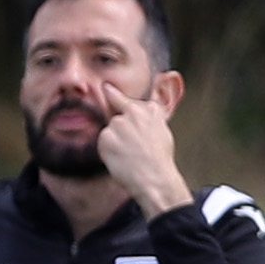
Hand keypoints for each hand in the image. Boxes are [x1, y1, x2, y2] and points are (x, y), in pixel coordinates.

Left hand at [89, 78, 192, 214]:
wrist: (153, 176)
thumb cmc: (159, 159)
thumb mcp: (161, 131)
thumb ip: (149, 118)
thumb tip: (145, 112)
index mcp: (150, 110)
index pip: (126, 98)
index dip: (112, 93)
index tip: (105, 87)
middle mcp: (133, 112)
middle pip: (115, 116)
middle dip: (118, 128)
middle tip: (128, 145)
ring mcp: (118, 123)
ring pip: (109, 130)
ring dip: (114, 141)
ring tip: (128, 155)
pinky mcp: (106, 136)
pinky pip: (103, 143)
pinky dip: (107, 150)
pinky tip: (120, 158)